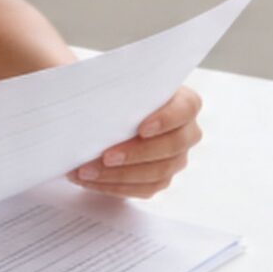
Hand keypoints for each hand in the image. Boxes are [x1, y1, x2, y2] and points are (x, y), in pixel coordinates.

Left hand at [70, 86, 202, 197]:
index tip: (141, 128)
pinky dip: (115, 186)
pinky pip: (145, 189)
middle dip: (136, 153)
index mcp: (182, 101)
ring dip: (120, 175)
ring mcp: (176, 158)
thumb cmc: (115, 95)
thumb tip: (86, 85)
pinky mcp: (161, 178)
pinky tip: (92, 181)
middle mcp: (186, 131)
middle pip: (173, 146)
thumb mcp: (112, 83)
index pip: (186, 109)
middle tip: (106, 156)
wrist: (107, 116)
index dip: (166, 119)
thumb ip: (110, 83)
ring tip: (87, 171)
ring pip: (158, 172)